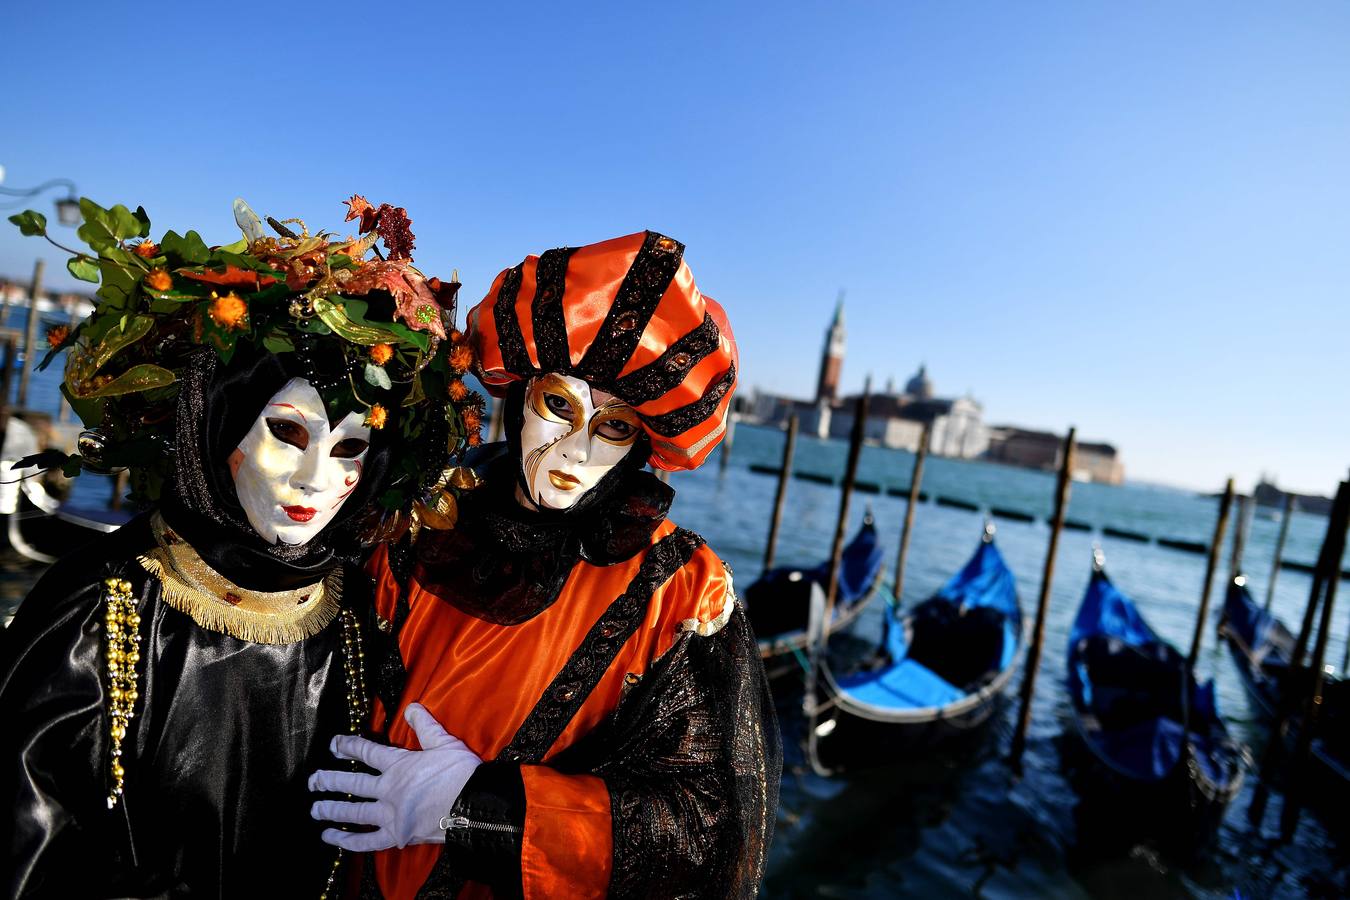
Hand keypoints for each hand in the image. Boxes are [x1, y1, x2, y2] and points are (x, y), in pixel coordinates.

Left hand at [309, 702, 481, 850]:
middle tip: (312, 781)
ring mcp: (389, 814)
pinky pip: (366, 840)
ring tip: (315, 809)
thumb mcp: (444, 742)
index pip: (367, 752)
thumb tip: (411, 706)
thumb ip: (424, 725)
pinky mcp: (395, 835)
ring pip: (353, 812)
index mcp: (399, 764)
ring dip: (331, 810)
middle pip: (352, 783)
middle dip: (329, 780)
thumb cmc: (461, 773)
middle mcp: (388, 788)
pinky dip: (347, 840)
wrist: (473, 805)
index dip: (348, 746)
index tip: (333, 744)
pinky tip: (331, 837)